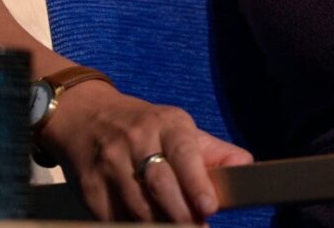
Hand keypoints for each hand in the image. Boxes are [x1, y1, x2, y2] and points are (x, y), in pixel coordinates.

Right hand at [39, 80, 253, 222]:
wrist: (86, 116)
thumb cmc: (145, 127)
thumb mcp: (179, 128)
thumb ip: (214, 153)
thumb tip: (246, 168)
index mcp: (166, 124)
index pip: (183, 153)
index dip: (196, 182)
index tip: (209, 207)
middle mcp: (136, 141)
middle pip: (161, 185)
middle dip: (182, 215)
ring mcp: (109, 164)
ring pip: (138, 208)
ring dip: (160, 227)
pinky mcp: (90, 188)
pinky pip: (114, 219)